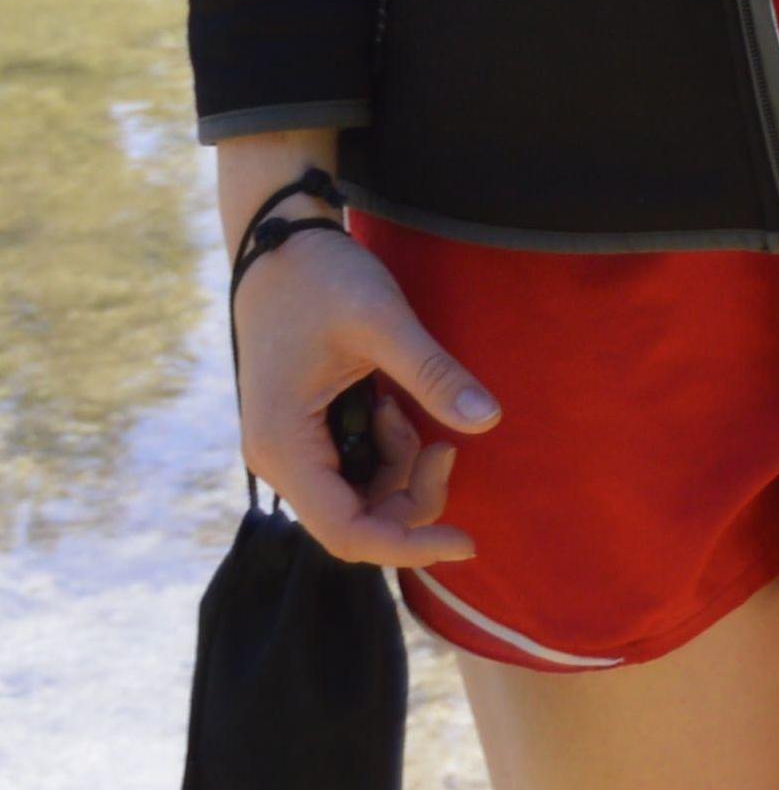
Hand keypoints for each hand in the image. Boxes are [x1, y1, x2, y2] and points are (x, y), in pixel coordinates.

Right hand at [231, 223, 497, 568]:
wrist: (280, 244)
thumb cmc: (323, 279)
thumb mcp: (384, 320)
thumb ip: (432, 373)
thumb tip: (488, 421)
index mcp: (285, 449)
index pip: (348, 532)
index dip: (409, 545)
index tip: (469, 541)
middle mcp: (281, 461)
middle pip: (358, 520)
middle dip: (413, 493)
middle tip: (447, 441)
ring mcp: (291, 449)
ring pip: (360, 494)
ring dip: (401, 465)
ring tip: (407, 403)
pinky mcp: (305, 433)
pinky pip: (355, 466)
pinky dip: (388, 446)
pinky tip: (392, 401)